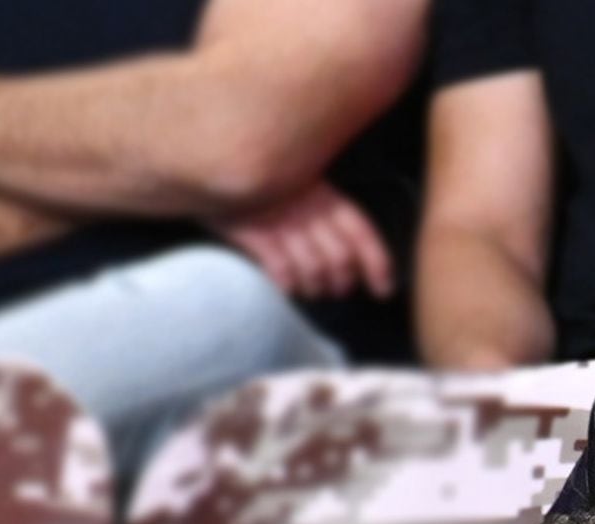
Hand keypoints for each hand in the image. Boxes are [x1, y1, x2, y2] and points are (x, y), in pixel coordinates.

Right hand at [213, 184, 394, 300]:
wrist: (210, 161)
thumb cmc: (262, 177)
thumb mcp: (301, 182)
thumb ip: (326, 210)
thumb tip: (352, 255)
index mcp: (324, 193)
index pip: (361, 232)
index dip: (378, 264)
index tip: (384, 290)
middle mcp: (306, 208)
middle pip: (340, 257)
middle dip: (343, 282)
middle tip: (338, 290)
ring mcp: (279, 220)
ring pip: (313, 267)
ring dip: (316, 287)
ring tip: (313, 290)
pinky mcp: (252, 231)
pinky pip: (280, 267)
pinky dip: (289, 283)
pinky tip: (288, 286)